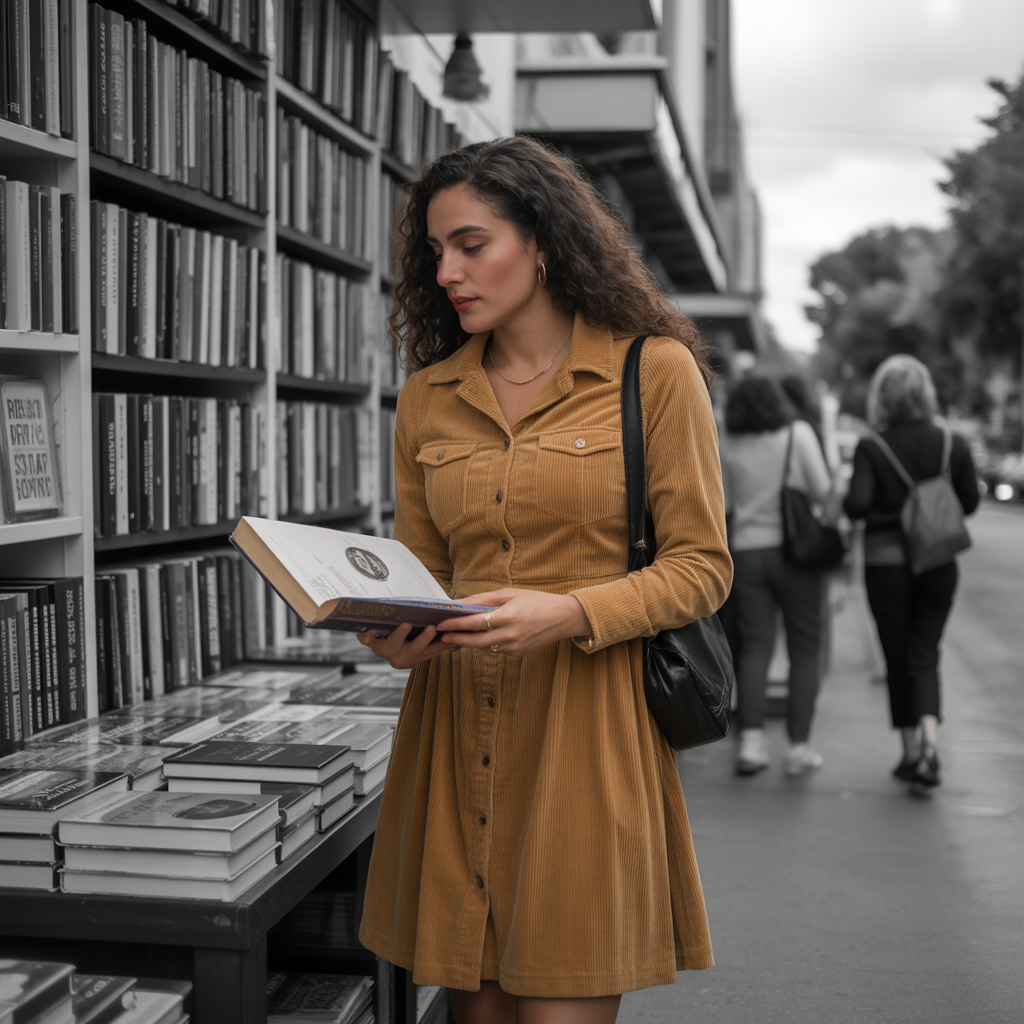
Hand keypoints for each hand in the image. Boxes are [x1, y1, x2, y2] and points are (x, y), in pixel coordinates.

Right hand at [355, 623, 450, 669]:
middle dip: (420, 638)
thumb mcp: (375, 633)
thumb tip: (363, 628)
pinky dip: (445, 645)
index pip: (371, 641)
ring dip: (439, 643)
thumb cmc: (384, 633)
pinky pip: (435, 652)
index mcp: (379, 646)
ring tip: (450, 635)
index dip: (370, 637)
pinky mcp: (421, 659)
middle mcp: (394, 656)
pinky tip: (457, 638)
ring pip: (426, 652)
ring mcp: (409, 659)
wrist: (396, 650)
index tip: (370, 630)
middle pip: (407, 648)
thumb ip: (370, 633)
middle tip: (430, 628)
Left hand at [435, 589, 591, 657]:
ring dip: (469, 642)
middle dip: (456, 639)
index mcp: (509, 616)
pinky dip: (486, 643)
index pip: (475, 623)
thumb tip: (463, 603)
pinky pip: (496, 649)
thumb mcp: (511, 593)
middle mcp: (511, 635)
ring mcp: (514, 647)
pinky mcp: (518, 654)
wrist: (563, 617)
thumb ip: (486, 599)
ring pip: (484, 647)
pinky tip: (480, 636)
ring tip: (455, 635)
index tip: (442, 624)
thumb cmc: (536, 601)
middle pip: (475, 642)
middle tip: (441, 636)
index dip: (456, 625)